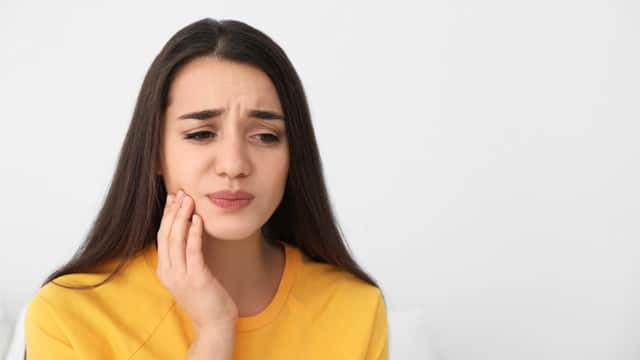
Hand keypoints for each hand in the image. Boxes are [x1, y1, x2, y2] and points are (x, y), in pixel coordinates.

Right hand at [156, 189, 238, 334]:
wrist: (214, 324)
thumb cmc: (206, 298)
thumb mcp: (190, 275)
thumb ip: (186, 258)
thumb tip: (189, 233)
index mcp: (164, 271)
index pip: (162, 237)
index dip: (167, 216)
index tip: (173, 198)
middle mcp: (168, 272)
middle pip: (166, 235)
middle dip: (173, 212)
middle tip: (181, 193)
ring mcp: (180, 277)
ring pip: (176, 240)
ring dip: (182, 218)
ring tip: (189, 200)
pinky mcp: (196, 279)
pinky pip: (193, 251)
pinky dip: (194, 233)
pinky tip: (198, 220)